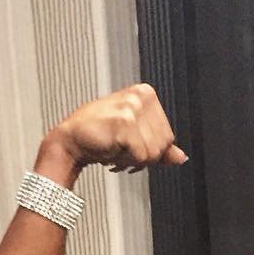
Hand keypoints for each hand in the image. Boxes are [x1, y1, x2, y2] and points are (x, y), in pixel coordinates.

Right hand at [49, 82, 187, 173]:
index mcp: (146, 93)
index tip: (132, 145)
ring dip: (133, 159)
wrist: (71, 140)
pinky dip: (125, 161)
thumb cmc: (100, 136)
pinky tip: (111, 150)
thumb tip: (182, 157)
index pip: (168, 137)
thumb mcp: (135, 138)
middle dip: (143, 156)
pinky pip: (140, 156)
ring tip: (116, 148)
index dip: (151, 150)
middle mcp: (141, 96)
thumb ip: (160, 148)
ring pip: (153, 153)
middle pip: (163, 145)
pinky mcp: (124, 122)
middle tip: (122, 149)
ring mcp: (132, 107)